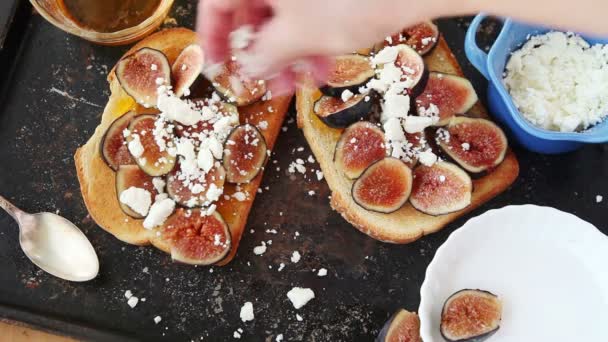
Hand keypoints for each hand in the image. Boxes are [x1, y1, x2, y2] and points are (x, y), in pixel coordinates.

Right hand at [197, 0, 440, 93]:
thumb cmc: (353, 1)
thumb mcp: (297, 36)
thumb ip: (262, 55)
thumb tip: (247, 67)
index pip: (217, 2)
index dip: (212, 37)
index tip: (218, 66)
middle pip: (253, 7)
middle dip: (263, 51)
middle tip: (269, 83)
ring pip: (284, 10)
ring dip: (290, 49)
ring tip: (303, 84)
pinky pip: (309, 5)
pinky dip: (311, 34)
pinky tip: (323, 64)